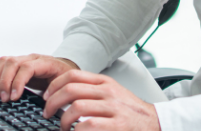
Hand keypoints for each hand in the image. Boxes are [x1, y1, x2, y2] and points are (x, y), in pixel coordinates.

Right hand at [0, 54, 77, 102]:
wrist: (65, 68)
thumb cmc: (64, 77)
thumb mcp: (64, 84)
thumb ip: (55, 91)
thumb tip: (45, 102)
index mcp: (45, 62)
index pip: (27, 67)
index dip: (17, 82)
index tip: (14, 97)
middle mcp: (32, 58)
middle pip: (12, 62)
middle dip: (5, 82)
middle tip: (3, 98)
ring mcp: (23, 59)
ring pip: (4, 61)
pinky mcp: (17, 63)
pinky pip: (1, 64)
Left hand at [43, 71, 160, 130]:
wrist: (154, 123)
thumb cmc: (130, 111)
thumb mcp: (113, 93)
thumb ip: (93, 89)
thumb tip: (64, 93)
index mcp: (105, 82)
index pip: (72, 75)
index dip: (54, 85)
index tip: (46, 95)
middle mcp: (108, 92)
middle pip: (70, 89)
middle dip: (53, 102)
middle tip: (47, 112)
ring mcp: (113, 109)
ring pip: (77, 107)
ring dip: (63, 120)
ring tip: (63, 127)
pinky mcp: (117, 126)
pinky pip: (88, 126)